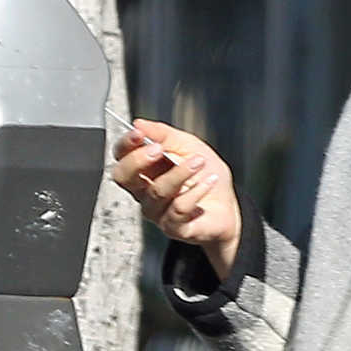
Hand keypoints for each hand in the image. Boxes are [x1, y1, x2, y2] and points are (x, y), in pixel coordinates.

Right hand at [111, 118, 241, 279]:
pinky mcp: (174, 227)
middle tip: (159, 149)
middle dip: (139, 160)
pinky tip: (209, 181)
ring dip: (179, 172)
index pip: (122, 156)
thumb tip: (140, 123)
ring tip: (198, 162)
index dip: (126, 144)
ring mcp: (157, 211)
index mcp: (145, 170)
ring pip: (157, 191)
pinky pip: (178, 208)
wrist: (228, 207)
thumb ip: (164, 134)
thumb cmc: (206, 176)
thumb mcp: (188, 145)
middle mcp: (145, 192)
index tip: (138, 133)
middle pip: (124, 177)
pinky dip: (196, 191)